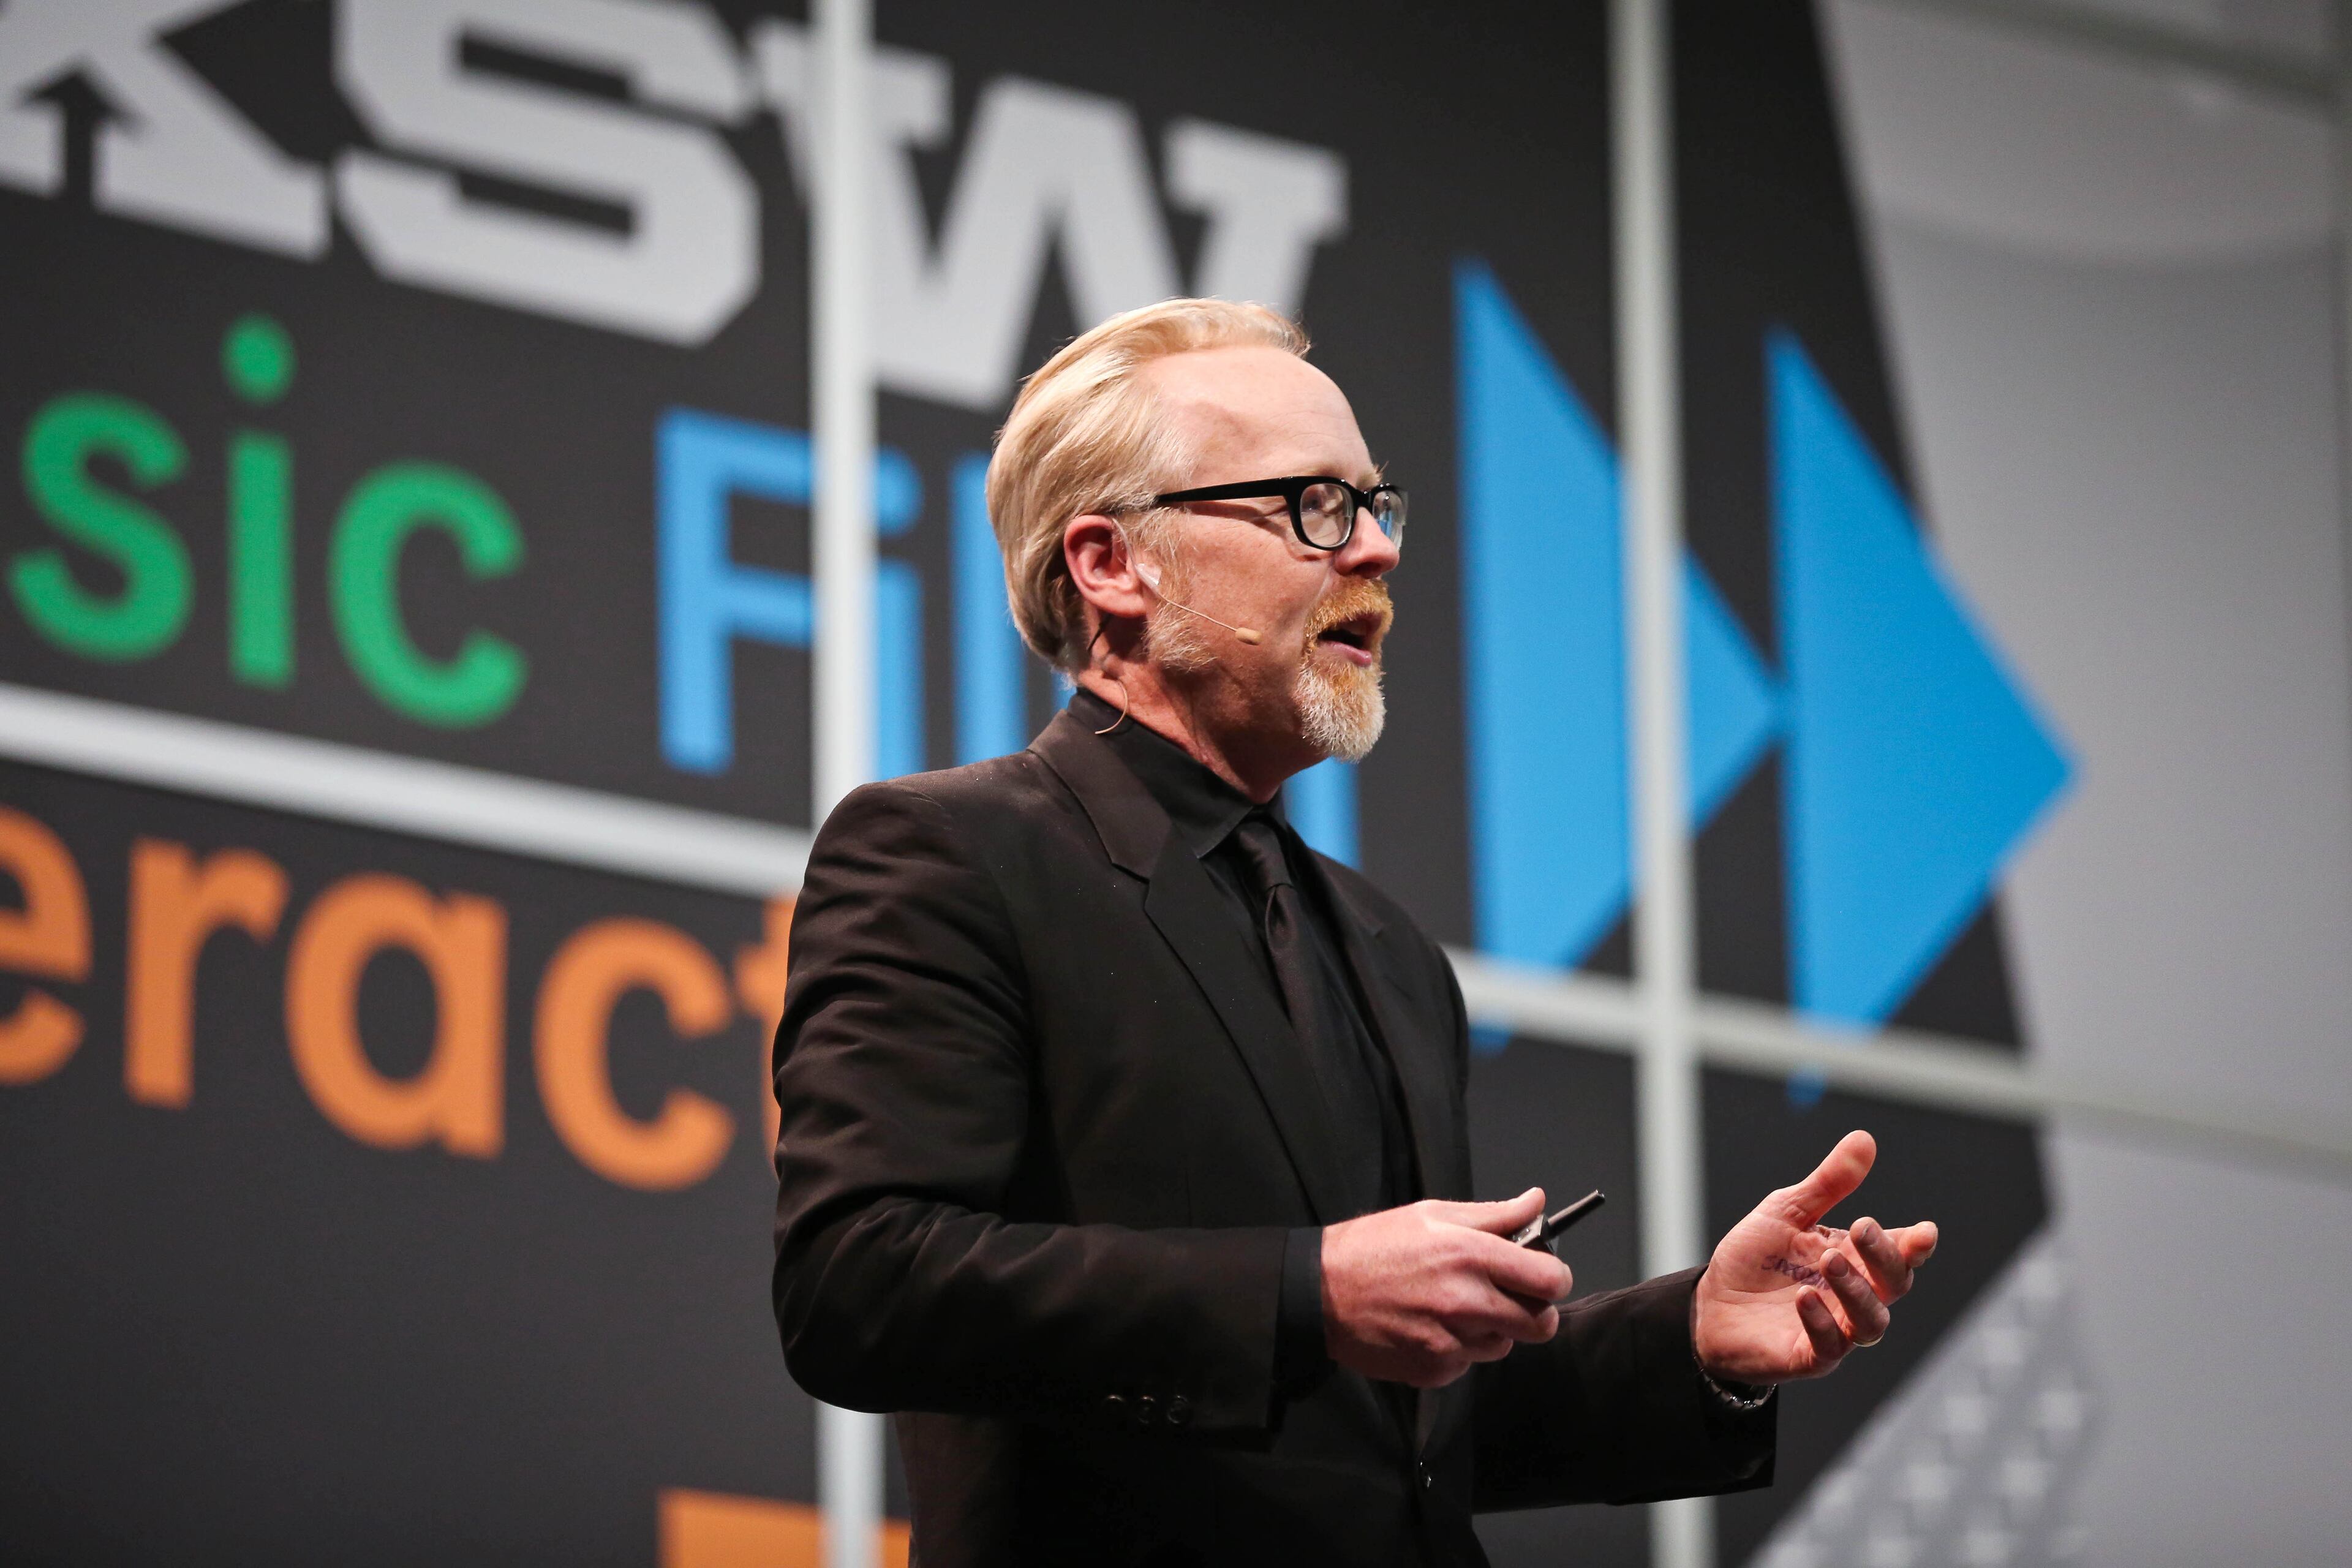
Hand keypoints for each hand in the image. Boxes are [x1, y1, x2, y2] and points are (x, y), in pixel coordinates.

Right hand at [1320, 1188, 1572, 1388]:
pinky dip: (1459, 1349)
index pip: (1549, 1280)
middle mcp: (1466, 1302)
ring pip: (1504, 1346)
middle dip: (1532, 1311)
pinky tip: (1431, 1327)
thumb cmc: (1374, 1246)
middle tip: (1509, 1297)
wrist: (1319, 1292)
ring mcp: (1451, 1342)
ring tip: (1456, 1308)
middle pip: (1540, 1325)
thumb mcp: (1432, 1215)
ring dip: (1492, 1331)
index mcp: (1471, 1255)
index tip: (1544, 1275)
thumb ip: (1494, 1215)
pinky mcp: (1434, 1370)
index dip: (1554, 1278)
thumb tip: (1538, 1202)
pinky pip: (1468, 1364)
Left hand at [1692, 1130, 1938, 1383]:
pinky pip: (1829, 1347)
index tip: (1925, 1231)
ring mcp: (1835, 1329)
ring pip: (1871, 1321)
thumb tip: (1864, 1139)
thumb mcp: (1787, 1211)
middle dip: (1884, 1256)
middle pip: (1893, 1284)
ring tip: (1828, 1259)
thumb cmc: (1755, 1259)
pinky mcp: (1809, 1357)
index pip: (1900, 1253)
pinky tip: (1804, 1298)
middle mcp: (1853, 1296)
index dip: (1916, 1244)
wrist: (1709, 1304)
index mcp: (1854, 1258)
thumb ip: (1828, 1183)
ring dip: (1855, 1290)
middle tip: (1860, 1227)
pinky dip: (1821, 1321)